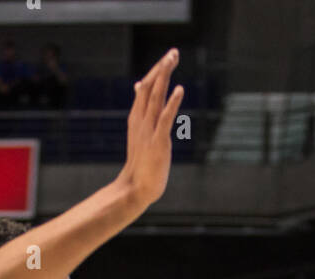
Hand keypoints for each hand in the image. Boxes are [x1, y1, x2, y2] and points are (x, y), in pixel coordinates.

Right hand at [116, 50, 183, 211]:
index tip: (168, 58)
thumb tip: (139, 88)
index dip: (157, 72)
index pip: (146, 88)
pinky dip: (172, 103)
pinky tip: (179, 90)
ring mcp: (149, 130)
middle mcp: (141, 120)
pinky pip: (165, 119)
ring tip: (172, 59)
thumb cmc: (141, 164)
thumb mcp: (139, 134)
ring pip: (155, 97)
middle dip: (161, 69)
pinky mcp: (158, 142)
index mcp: (137, 118)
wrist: (135, 188)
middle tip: (173, 52)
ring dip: (164, 77)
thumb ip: (142, 111)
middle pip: (150, 87)